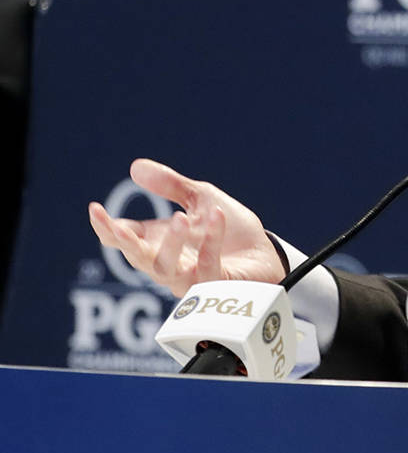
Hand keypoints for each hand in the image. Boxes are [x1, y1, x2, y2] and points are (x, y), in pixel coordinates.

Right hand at [88, 159, 285, 295]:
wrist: (267, 253)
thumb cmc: (232, 231)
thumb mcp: (202, 199)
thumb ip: (171, 186)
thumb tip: (135, 166)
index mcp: (160, 242)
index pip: (124, 239)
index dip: (106, 227)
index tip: (95, 209)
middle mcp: (170, 263)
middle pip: (138, 259)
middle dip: (126, 244)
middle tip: (119, 228)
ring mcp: (190, 278)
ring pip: (167, 270)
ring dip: (171, 244)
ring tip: (180, 218)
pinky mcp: (215, 285)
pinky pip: (207, 267)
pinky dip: (211, 241)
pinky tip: (216, 217)